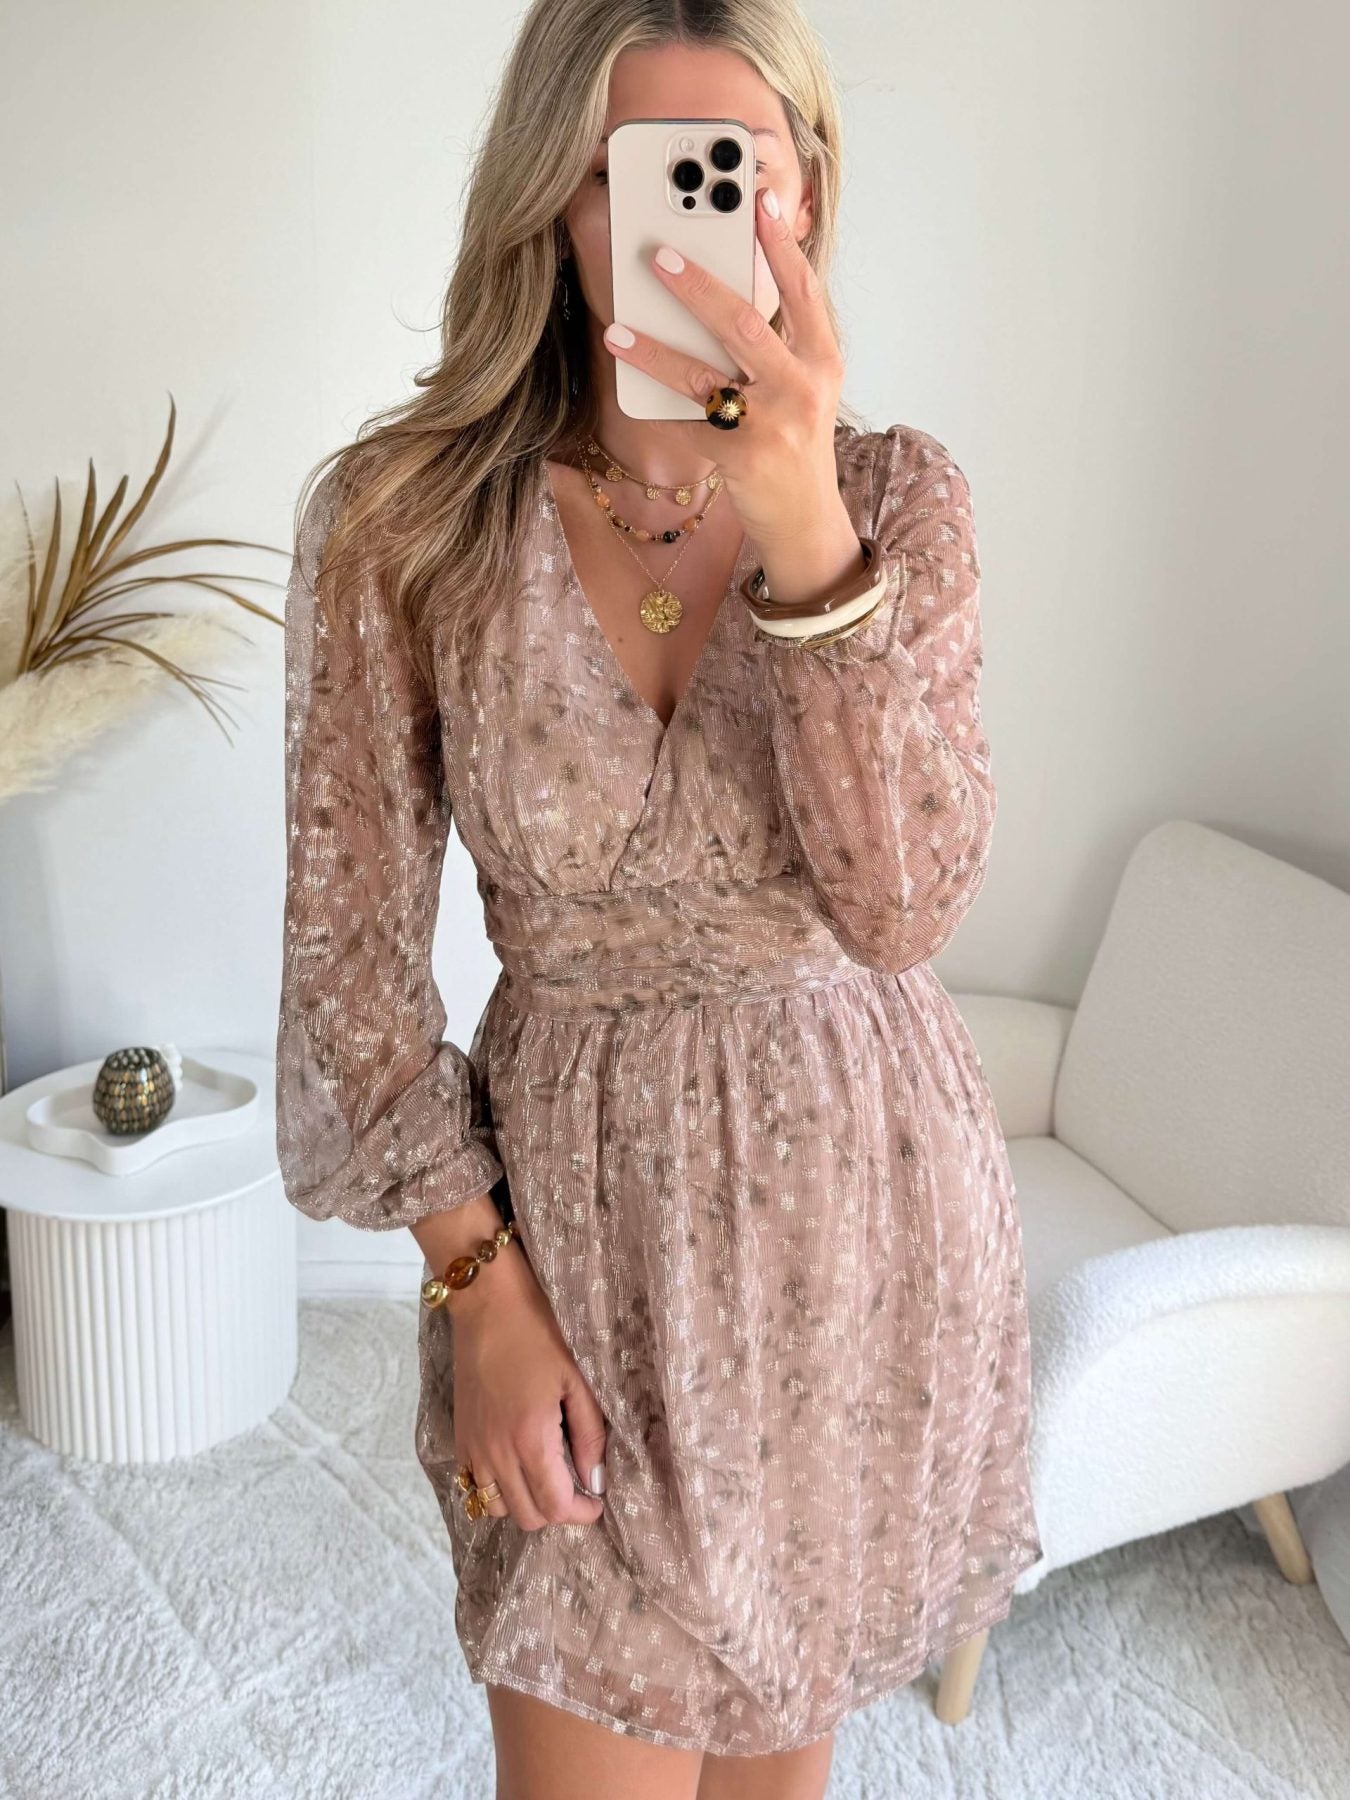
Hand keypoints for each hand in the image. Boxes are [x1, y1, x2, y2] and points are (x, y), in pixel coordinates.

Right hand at [448, 1245, 608, 1531]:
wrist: (487, 1306)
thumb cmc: (537, 1335)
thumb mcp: (576, 1381)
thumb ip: (589, 1436)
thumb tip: (596, 1479)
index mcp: (529, 1440)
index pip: (556, 1507)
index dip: (583, 1513)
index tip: (598, 1500)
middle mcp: (496, 1453)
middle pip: (528, 1517)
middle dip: (558, 1510)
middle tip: (577, 1485)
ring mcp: (472, 1448)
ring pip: (498, 1508)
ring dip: (526, 1502)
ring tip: (546, 1475)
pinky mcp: (459, 1438)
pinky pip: (474, 1486)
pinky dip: (498, 1488)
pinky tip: (516, 1463)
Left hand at [602, 185, 848, 552]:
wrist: (805, 520)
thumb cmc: (795, 442)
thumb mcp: (805, 387)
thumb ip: (781, 340)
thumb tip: (727, 287)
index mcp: (823, 361)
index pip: (803, 290)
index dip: (780, 244)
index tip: (757, 199)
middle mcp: (802, 388)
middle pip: (745, 324)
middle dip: (699, 286)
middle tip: (659, 256)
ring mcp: (772, 425)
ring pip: (704, 376)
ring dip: (654, 350)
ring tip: (617, 328)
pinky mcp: (741, 458)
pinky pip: (686, 423)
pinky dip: (656, 405)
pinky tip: (627, 384)